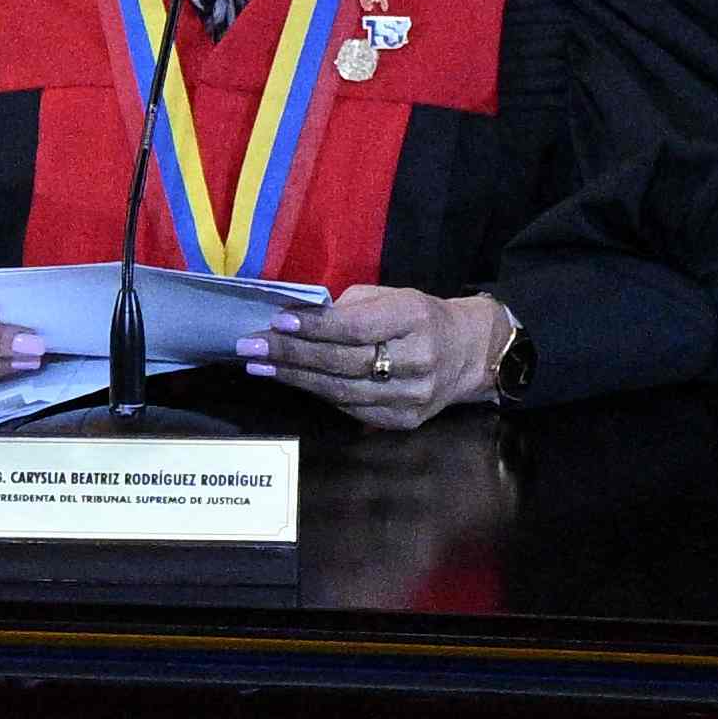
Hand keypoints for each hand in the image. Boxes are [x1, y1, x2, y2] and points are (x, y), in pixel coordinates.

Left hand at [251, 282, 513, 433]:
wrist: (468, 354)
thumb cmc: (418, 317)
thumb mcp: (391, 298)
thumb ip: (348, 309)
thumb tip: (295, 319)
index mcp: (415, 318)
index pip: (356, 328)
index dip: (315, 328)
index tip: (277, 322)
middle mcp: (418, 360)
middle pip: (344, 362)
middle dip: (291, 354)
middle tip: (249, 346)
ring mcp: (413, 396)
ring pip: (342, 391)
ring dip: (295, 378)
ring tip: (259, 365)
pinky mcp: (405, 421)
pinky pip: (351, 409)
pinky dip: (318, 395)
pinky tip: (292, 381)